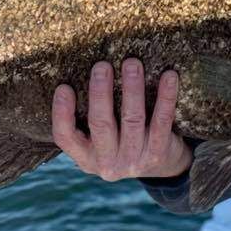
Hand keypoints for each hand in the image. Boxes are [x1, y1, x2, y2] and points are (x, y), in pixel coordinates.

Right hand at [51, 59, 193, 180]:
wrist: (161, 167)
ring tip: (132, 63)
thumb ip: (89, 117)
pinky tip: (169, 76)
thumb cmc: (122, 141)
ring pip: (132, 119)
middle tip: (102, 65)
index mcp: (85, 157)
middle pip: (100, 125)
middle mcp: (107, 164)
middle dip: (101, 93)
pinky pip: (162, 121)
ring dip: (132, 89)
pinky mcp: (158, 153)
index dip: (62, 113)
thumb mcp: (100, 140)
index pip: (65, 137)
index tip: (63, 87)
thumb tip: (81, 71)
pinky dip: (165, 97)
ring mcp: (133, 160)